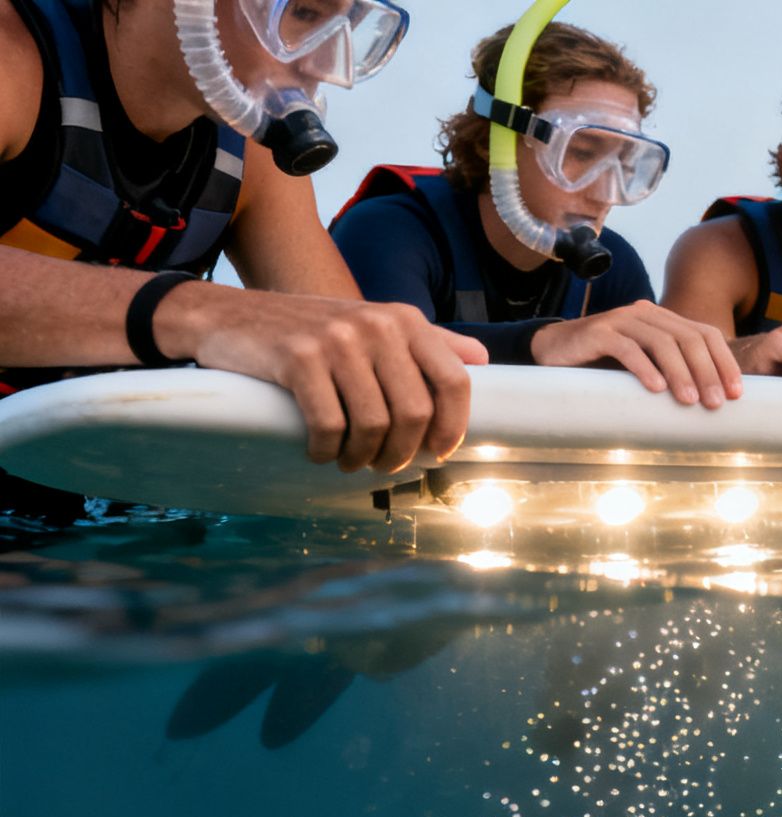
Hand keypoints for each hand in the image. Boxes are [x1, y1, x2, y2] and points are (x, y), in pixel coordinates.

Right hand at [169, 286, 484, 473]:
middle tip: (384, 466)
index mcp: (405, 319)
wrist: (230, 315)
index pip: (454, 381)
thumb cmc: (313, 330)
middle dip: (402, 452)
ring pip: (373, 425)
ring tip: (351, 461)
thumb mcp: (376, 324)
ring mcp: (337, 340)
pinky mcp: (298, 358)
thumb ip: (429, 342)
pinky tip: (320, 451)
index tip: (438, 452)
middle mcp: (377, 325)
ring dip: (363, 457)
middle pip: (415, 412)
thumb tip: (481, 361)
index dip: (452, 426)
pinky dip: (327, 451)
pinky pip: (330, 426)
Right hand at [531, 300, 743, 408]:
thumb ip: (673, 372)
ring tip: (690, 401)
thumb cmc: (606, 364)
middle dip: (707, 371)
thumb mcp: (646, 365)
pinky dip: (644, 368)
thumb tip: (714, 402)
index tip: (738, 394)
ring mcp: (621, 320)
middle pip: (689, 338)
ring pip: (661, 342)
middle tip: (716, 403)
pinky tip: (656, 389)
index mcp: (664, 320)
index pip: (706, 334)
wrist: (555, 351)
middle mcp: (646, 313)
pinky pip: (627, 348)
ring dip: (680, 373)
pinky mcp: (597, 332)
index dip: (724, 362)